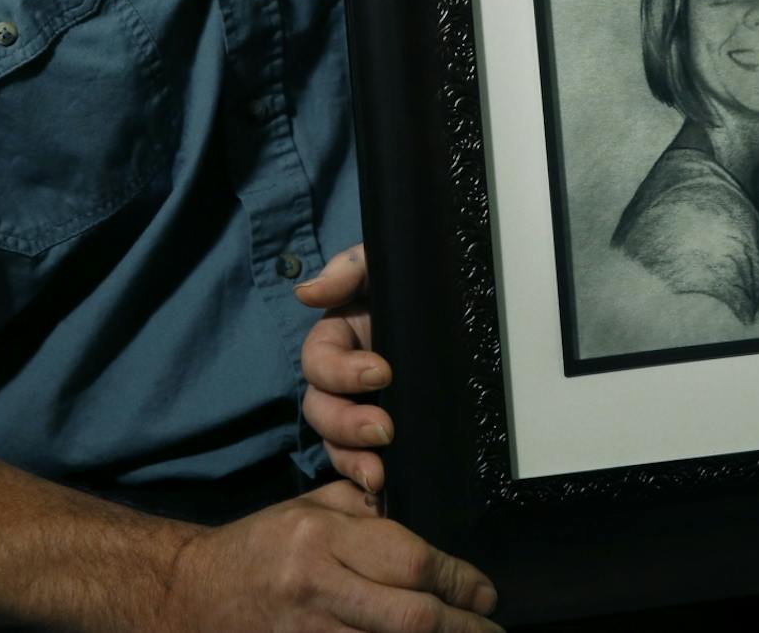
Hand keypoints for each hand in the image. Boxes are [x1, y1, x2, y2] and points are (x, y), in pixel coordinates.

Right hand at [164, 480, 498, 631]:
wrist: (188, 595)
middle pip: (410, 617)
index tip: (484, 591)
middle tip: (491, 627)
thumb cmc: (257, 549)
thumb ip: (365, 511)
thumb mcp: (308, 510)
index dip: (458, 579)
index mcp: (322, 538)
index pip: (410, 559)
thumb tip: (423, 530)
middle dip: (463, 626)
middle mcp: (317, 588)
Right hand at [297, 245, 394, 493]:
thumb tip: (306, 292)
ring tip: (378, 474)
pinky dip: (368, 480)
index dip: (342, 372)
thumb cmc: (411, 284)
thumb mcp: (381, 264)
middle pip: (320, 410)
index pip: (319, 361)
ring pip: (336, 445)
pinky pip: (365, 465)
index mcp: (338, 340)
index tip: (382, 373)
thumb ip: (349, 269)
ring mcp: (362, 411)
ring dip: (353, 460)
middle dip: (346, 424)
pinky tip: (385, 493)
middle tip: (383, 430)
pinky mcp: (386, 440)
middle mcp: (343, 380)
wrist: (452, 306)